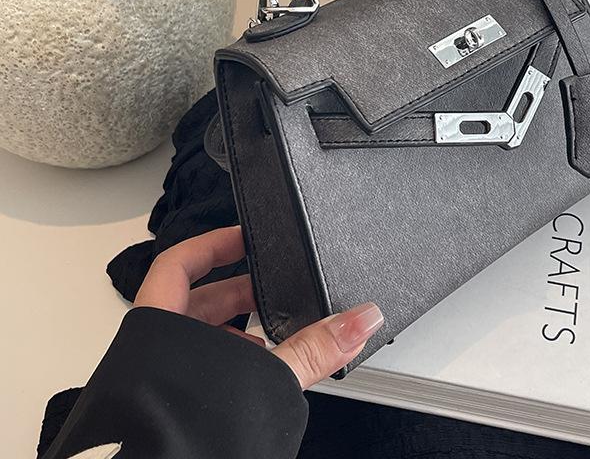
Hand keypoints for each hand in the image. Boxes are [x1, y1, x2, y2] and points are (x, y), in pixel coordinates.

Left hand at [134, 226, 383, 388]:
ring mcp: (154, 380)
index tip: (246, 237)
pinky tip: (254, 379)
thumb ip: (312, 350)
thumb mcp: (262, 380)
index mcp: (157, 327)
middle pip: (194, 299)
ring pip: (195, 338)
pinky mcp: (168, 407)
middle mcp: (149, 350)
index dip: (213, 244)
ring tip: (271, 338)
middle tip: (274, 287)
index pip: (178, 262)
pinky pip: (198, 370)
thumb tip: (356, 320)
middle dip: (238, 292)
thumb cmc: (178, 443)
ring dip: (235, 333)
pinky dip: (228, 365)